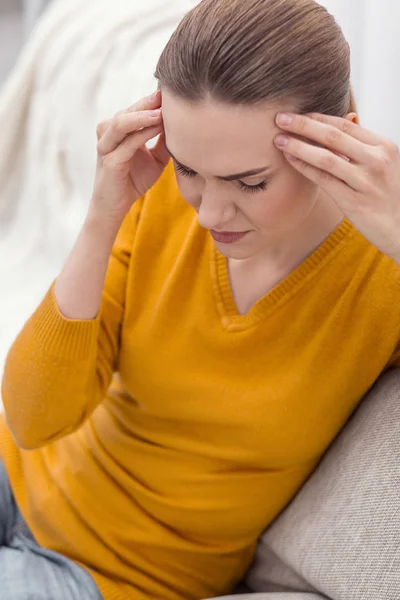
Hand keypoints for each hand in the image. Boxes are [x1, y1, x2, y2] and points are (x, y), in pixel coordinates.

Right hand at [90, 89, 168, 223]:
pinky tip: (158, 125)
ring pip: (123, 122)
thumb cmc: (134, 180)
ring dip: (144, 113)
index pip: (136, 109)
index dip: (153, 100)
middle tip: (169, 92)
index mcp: (118, 130)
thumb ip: (164, 142)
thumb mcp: (155, 159)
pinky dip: (143, 132)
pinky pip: (127, 142)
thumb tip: (182, 126)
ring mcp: (106, 146)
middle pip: (129, 111)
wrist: (116, 206)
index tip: (173, 91)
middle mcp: (109, 134)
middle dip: (149, 101)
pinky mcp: (110, 161)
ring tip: (163, 108)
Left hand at [273, 112, 399, 263]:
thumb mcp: (386, 164)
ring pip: (325, 157)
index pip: (346, 125)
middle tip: (280, 118)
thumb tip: (348, 118)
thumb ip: (365, 144)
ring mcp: (366, 181)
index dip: (318, 118)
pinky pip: (323, 180)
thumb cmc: (391, 196)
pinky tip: (290, 161)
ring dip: (298, 146)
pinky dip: (305, 168)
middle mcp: (377, 160)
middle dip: (303, 125)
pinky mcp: (354, 202)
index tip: (297, 114)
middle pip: (333, 136)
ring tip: (279, 141)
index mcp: (384, 146)